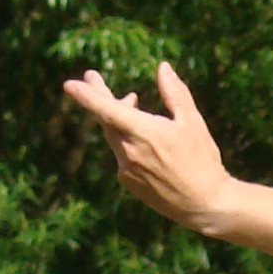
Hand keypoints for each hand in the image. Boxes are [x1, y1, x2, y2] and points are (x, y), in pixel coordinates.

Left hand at [62, 60, 231, 231]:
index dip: (87, 96)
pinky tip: (142, 136)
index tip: (69, 84)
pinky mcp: (128, 182)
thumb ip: (175, 93)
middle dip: (99, 97)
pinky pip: (121, 154)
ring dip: (117, 117)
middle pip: (105, 119)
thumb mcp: (192, 122)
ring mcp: (126, 169)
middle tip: (93, 78)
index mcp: (144, 133)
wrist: (203, 205)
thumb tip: (163, 68)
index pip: (107, 111)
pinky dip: (126, 139)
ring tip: (130, 100)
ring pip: (114, 135)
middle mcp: (129, 152)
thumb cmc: (202, 160)